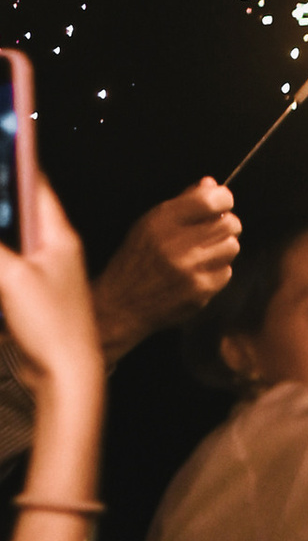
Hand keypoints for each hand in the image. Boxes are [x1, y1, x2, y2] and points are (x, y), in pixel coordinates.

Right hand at [0, 171, 101, 402]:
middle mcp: (55, 247)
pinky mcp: (34, 294)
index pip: (34, 184)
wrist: (68, 376)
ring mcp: (45, 271)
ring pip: (14, 235)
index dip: (13, 164)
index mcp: (58, 235)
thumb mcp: (11, 278)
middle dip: (1, 195)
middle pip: (20, 208)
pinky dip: (0, 253)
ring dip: (0, 225)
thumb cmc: (51, 326)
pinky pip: (10, 262)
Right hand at [90, 177, 239, 361]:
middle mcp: (177, 244)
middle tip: (214, 230)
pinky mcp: (199, 292)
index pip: (212, 200)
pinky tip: (198, 273)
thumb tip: (211, 184)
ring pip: (232, 247)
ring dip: (222, 248)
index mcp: (162, 221)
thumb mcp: (149, 224)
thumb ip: (183, 202)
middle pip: (229, 223)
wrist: (121, 305)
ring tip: (204, 253)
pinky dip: (217, 271)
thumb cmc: (135, 261)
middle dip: (226, 224)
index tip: (221, 203)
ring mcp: (190, 270)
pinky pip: (226, 272)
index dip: (223, 199)